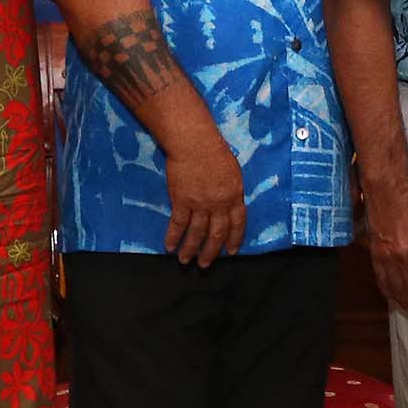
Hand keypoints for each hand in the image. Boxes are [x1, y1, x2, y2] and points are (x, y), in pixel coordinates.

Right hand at [164, 137, 247, 267]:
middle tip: (206, 264)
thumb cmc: (215, 152)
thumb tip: (230, 206)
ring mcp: (200, 204)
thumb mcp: (233, 172)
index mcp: (234, 196)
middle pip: (216, 234)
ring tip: (186, 260)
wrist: (195, 143)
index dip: (234, 239)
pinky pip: (177, 224)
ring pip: (196, 233)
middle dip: (211, 252)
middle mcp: (218, 205)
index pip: (238, 224)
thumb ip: (232, 192)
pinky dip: (173, 237)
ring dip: (191, 249)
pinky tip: (169, 247)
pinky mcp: (181, 201)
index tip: (231, 252)